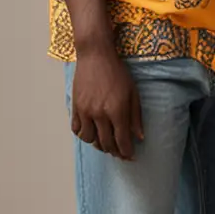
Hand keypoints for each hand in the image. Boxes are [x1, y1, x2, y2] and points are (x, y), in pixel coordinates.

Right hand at [70, 45, 142, 159]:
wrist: (95, 57)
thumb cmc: (118, 73)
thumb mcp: (133, 93)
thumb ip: (136, 117)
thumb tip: (139, 137)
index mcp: (117, 111)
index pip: (122, 140)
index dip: (126, 151)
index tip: (131, 156)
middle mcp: (99, 114)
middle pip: (105, 143)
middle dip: (114, 152)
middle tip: (120, 154)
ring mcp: (85, 111)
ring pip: (90, 139)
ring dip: (99, 145)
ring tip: (107, 144)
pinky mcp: (75, 107)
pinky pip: (76, 129)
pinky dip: (84, 135)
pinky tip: (92, 133)